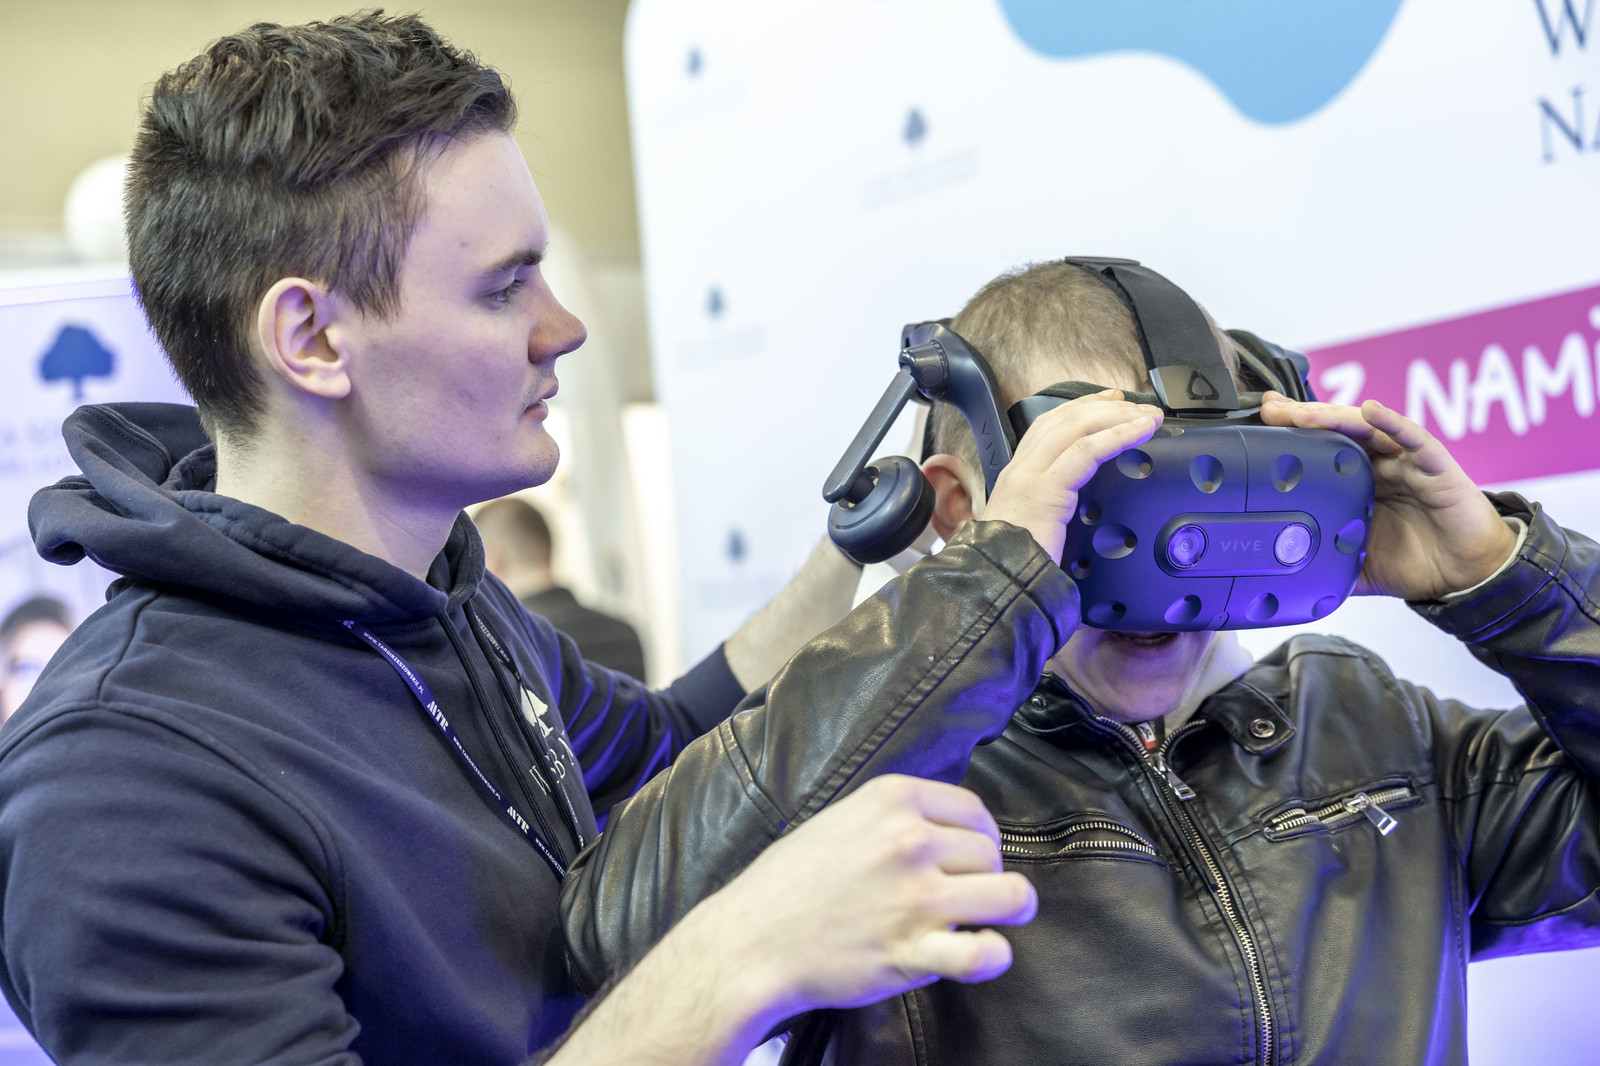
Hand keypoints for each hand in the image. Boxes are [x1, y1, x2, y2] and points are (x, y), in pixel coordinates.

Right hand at [697, 775, 1036, 1025]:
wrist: (749, 943)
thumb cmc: (788, 885)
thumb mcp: (840, 819)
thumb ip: (895, 816)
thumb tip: (949, 828)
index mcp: (892, 800)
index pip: (974, 810)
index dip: (979, 836)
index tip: (967, 856)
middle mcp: (910, 841)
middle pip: (991, 852)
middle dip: (982, 874)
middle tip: (958, 894)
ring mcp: (916, 897)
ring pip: (1011, 894)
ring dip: (1006, 910)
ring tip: (988, 919)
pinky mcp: (914, 951)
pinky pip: (985, 954)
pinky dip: (994, 955)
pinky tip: (981, 951)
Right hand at [983, 390, 1163, 560]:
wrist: (996, 581)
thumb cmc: (1016, 564)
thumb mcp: (1034, 528)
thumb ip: (1052, 511)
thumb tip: (1078, 511)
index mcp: (1019, 475)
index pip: (1050, 425)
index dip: (1081, 407)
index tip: (1109, 400)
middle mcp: (1022, 468)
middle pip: (1065, 418)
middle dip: (1106, 406)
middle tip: (1138, 404)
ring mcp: (1031, 475)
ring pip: (1076, 427)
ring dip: (1118, 416)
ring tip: (1148, 416)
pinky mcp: (1046, 489)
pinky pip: (1087, 451)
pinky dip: (1118, 436)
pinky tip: (1141, 432)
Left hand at [1259, 392, 1517, 599]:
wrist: (1465, 577)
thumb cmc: (1415, 563)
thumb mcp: (1353, 565)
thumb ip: (1321, 563)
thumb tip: (1277, 579)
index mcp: (1357, 483)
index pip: (1320, 450)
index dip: (1291, 437)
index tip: (1257, 425)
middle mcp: (1380, 465)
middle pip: (1337, 432)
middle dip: (1302, 418)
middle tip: (1270, 410)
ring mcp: (1407, 462)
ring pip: (1367, 430)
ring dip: (1334, 417)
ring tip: (1303, 413)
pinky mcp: (1437, 468)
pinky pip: (1416, 440)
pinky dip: (1394, 423)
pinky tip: (1372, 411)